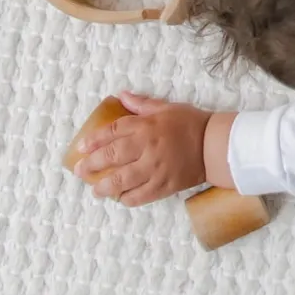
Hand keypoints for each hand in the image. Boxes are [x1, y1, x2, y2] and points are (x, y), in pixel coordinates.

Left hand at [72, 92, 209, 205]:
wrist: (215, 144)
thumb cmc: (191, 123)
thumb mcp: (166, 108)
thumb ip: (142, 104)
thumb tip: (121, 95)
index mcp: (147, 126)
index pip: (113, 132)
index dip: (94, 140)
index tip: (81, 147)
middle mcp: (147, 147)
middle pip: (111, 157)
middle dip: (91, 165)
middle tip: (80, 171)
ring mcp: (154, 169)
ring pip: (120, 181)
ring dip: (104, 187)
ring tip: (96, 190)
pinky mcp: (163, 186)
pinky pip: (138, 196)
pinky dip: (126, 198)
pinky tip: (121, 197)